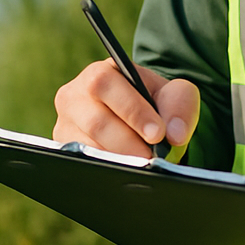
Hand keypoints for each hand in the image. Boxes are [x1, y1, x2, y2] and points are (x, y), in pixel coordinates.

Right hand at [52, 59, 199, 156]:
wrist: (145, 122)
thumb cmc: (157, 103)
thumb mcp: (175, 95)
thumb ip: (180, 105)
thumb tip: (174, 134)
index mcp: (103, 72)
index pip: (107, 85)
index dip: (133, 111)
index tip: (157, 134)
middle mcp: (76, 95)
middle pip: (95, 120)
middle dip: (127, 141)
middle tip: (150, 156)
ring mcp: (66, 123)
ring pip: (86, 145)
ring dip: (117, 157)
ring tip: (141, 166)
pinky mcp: (64, 148)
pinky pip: (80, 163)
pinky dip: (105, 169)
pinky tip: (123, 172)